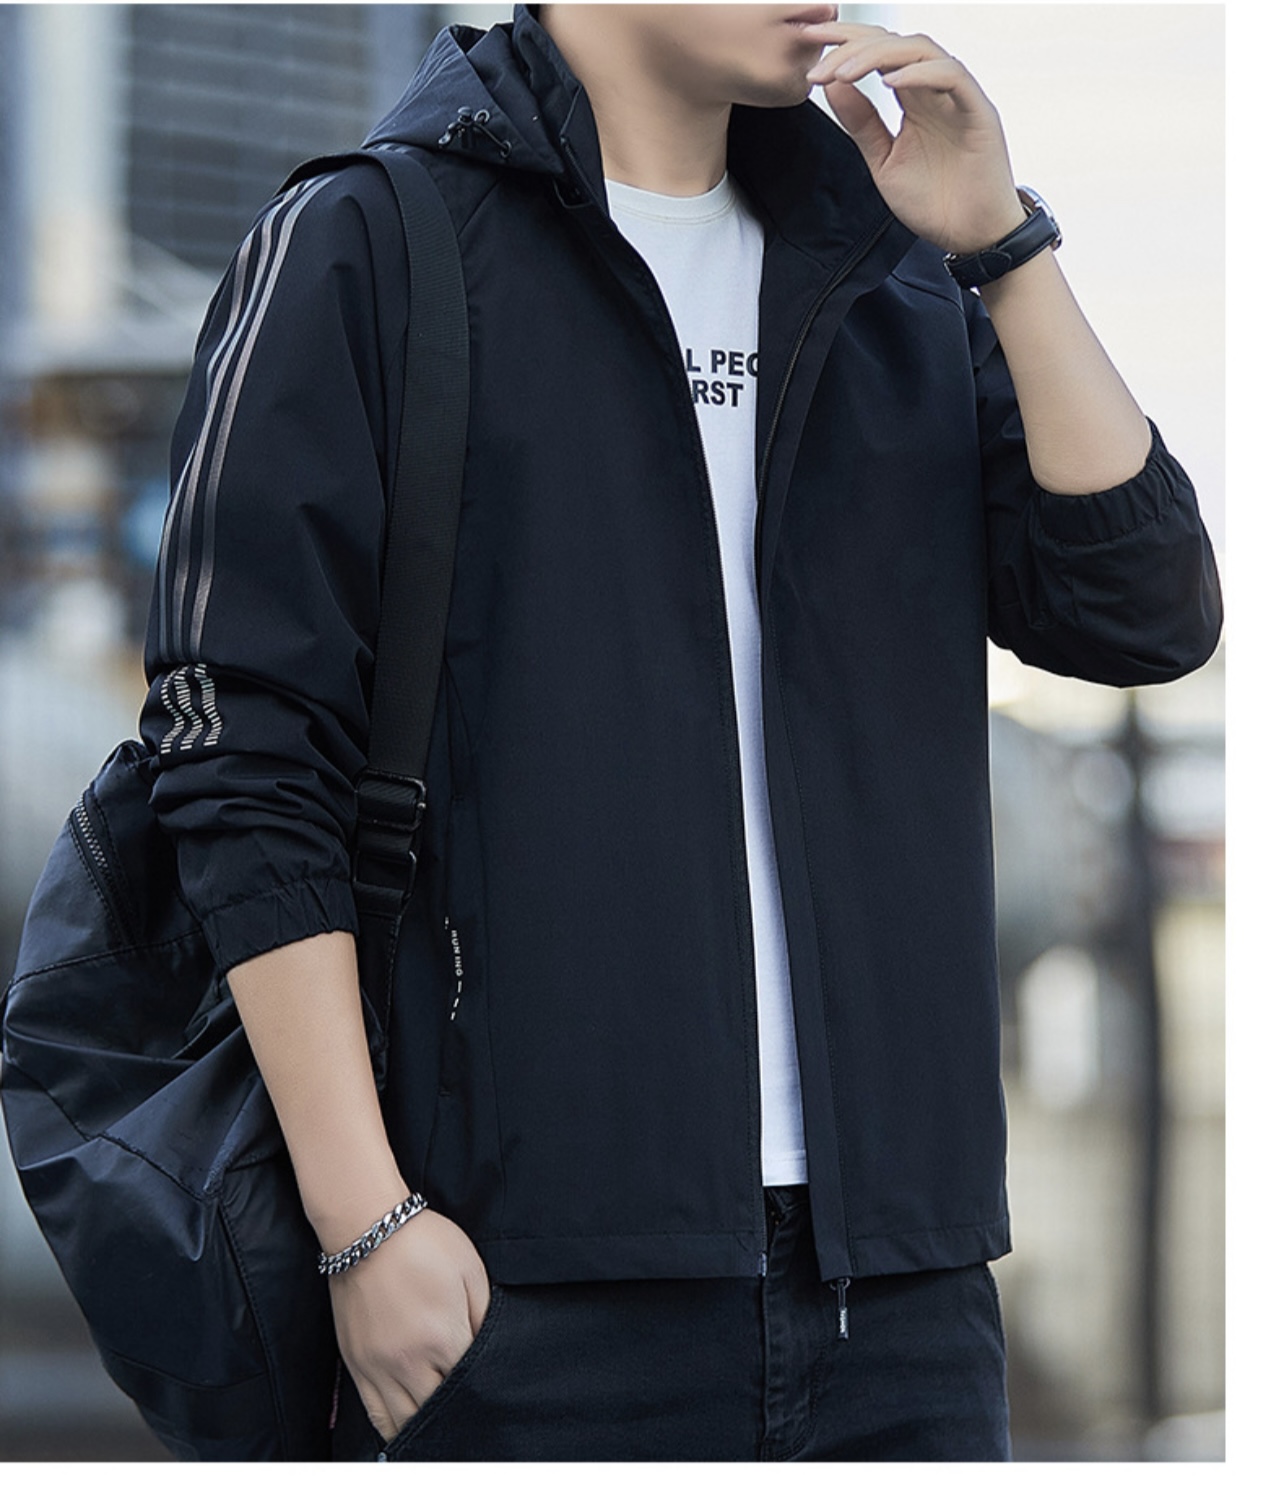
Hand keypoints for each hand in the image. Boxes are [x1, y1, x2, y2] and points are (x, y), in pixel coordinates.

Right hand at [328, 1206, 490, 1442]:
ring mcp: (378, 1366)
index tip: (493, 1388)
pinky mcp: (356, 1365)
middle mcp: (408, 1361)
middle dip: (460, 1410)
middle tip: (474, 1410)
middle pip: (440, 1409)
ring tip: (446, 1424)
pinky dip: (395, 1428)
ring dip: (428, 1425)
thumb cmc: (423, 1242)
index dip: (484, 1386)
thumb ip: (484, 1316)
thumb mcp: (470, 1270)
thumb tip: (490, 1349)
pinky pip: (376, 1415)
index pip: (471, 1384)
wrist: (366, 1228)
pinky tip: (410, 1428)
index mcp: (442, 1336)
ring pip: (407, 1422)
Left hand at [800, 22, 1024, 254]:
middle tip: (817, 51)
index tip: (809, 44)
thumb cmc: (935, 202)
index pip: (878, 55)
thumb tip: (832, 85)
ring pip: (921, 49)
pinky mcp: (979, 112)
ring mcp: (958, 98)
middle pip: (895, 42)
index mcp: (914, 99)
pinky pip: (952, 77)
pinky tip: (890, 82)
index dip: (845, 43)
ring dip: (878, 55)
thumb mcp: (883, 161)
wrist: (971, 237)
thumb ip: (861, 123)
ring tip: (844, 72)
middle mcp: (935, 90)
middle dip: (853, 42)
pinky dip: (920, 74)